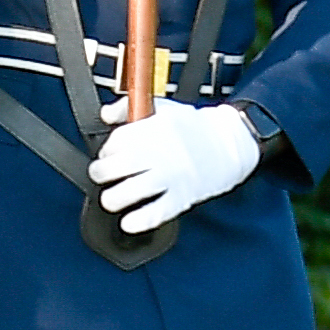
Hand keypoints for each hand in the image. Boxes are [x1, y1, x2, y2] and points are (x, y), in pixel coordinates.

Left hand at [88, 100, 262, 233]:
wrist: (228, 146)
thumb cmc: (193, 128)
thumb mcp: (163, 108)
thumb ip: (130, 107)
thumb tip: (106, 114)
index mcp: (156, 129)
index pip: (118, 140)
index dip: (106, 149)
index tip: (107, 153)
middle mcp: (162, 153)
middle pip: (119, 166)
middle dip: (102, 172)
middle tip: (101, 174)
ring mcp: (171, 177)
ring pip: (132, 191)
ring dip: (114, 198)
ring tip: (111, 198)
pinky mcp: (181, 197)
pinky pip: (156, 213)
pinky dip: (139, 220)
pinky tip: (128, 222)